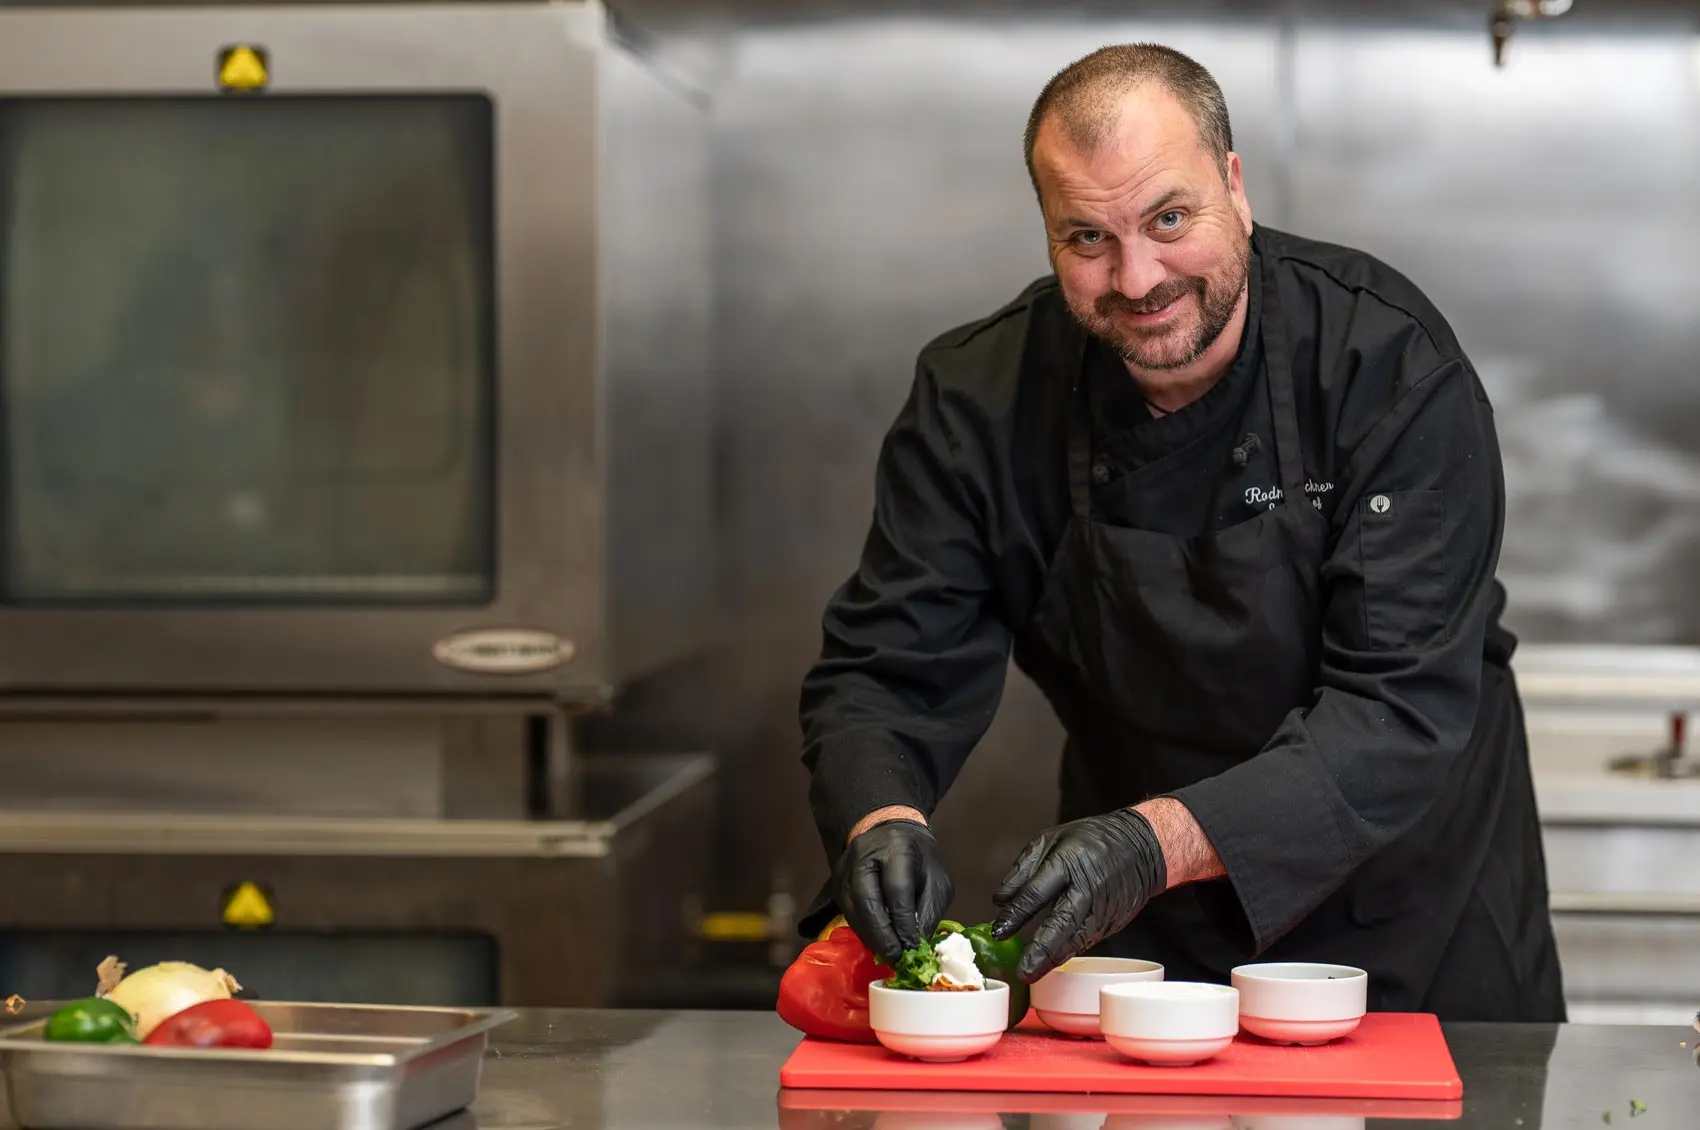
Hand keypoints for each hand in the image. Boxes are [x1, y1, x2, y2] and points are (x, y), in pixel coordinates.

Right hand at [832, 819, 953, 963]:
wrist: (891, 829)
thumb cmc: (920, 858)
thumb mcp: (937, 880)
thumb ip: (928, 912)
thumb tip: (917, 946)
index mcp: (896, 848)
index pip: (896, 889)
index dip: (902, 922)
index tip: (912, 949)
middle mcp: (864, 855)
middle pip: (866, 899)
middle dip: (881, 934)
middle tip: (895, 958)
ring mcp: (846, 867)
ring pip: (852, 908)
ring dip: (870, 936)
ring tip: (887, 955)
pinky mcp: (837, 881)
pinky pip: (847, 911)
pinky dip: (862, 930)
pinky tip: (876, 942)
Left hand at [989, 808, 1167, 981]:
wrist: (1142, 847)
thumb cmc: (1092, 840)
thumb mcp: (1052, 839)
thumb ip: (1023, 869)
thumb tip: (1000, 900)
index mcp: (1069, 861)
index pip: (1038, 892)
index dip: (1017, 913)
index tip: (999, 931)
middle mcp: (1087, 887)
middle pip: (1062, 922)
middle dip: (1041, 948)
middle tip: (1022, 970)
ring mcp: (1103, 907)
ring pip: (1076, 938)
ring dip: (1054, 958)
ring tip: (1033, 973)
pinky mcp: (1112, 922)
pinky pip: (1087, 940)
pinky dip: (1069, 953)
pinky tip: (1053, 963)